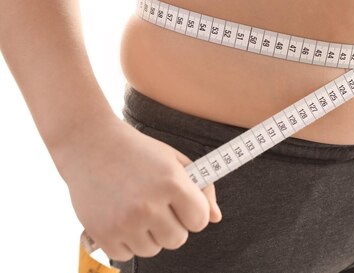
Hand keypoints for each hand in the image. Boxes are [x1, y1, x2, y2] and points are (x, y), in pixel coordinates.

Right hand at [51, 116, 221, 261]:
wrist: (90, 145)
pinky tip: (121, 217)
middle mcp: (149, 205)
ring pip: (153, 250)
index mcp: (172, 183)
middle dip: (173, 225)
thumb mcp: (175, 161)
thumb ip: (202, 188)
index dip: (193, 213)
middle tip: (158, 206)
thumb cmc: (139, 152)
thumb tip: (216, 218)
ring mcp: (124, 222)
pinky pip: (127, 255)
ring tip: (137, 209)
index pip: (200, 220)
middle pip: (178, 239)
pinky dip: (127, 242)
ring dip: (150, 235)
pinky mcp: (103, 234)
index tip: (183, 204)